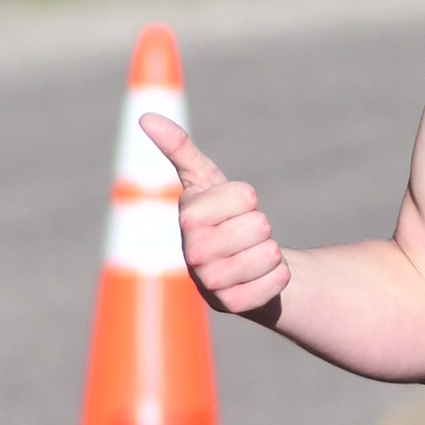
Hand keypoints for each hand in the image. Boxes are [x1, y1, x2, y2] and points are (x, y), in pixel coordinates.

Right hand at [138, 109, 290, 320]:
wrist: (242, 266)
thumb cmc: (223, 217)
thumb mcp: (204, 180)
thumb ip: (178, 148)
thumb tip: (144, 117)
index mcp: (188, 216)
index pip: (246, 196)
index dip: (249, 199)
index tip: (235, 207)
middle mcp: (193, 252)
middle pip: (260, 225)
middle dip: (262, 226)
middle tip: (245, 235)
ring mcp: (210, 283)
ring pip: (270, 254)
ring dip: (272, 252)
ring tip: (253, 255)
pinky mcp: (232, 307)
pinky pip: (276, 281)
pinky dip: (279, 276)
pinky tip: (261, 276)